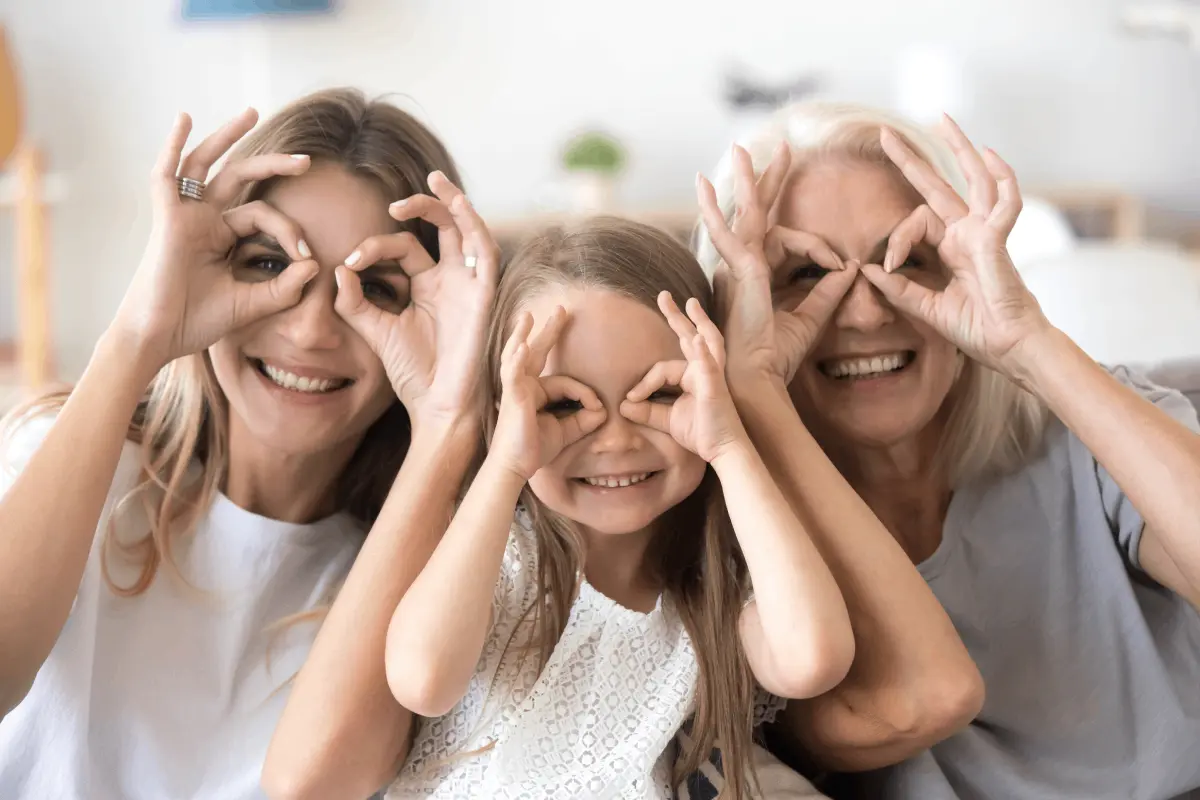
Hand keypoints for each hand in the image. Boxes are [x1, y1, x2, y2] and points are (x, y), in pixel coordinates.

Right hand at [111, 109, 318, 371]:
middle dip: (273, 165)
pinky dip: (173, 145)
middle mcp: (204, 220)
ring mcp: (184, 215)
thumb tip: (315, 265)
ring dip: (228, 136)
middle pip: (240, 178)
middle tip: (307, 160)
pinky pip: (166, 175)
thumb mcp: (253, 303)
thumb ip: (285, 287)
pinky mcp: (167, 219)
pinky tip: (184, 119)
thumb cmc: (198, 322)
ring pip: (207, 164)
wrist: (161, 338)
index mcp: (222, 236)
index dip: (290, 232)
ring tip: (253, 113)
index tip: (308, 257)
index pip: (263, 216)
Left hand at [333, 171, 499, 427]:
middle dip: (424, 204)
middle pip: (443, 227)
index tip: (350, 263)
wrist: (437, 405)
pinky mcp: (484, 295)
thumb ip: (355, 302)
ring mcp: (469, 285)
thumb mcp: (375, 331)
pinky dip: (474, 227)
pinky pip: (485, 253)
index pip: (404, 247)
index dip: (374, 247)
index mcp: (426, 286)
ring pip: (467, 231)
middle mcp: (450, 280)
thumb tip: (338, 270)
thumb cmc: (413, 373)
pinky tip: (459, 206)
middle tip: (396, 201)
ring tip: (434, 181)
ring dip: (453, 203)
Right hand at [489, 308, 606, 480]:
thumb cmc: (535, 448)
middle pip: (537, 353)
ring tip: (527, 317)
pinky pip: (514, 374)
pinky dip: (517, 359)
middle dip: (549, 331)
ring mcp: (516, 389)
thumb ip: (584, 419)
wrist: (516, 467)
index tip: (597, 409)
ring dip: (523, 335)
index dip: (584, 393)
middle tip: (561, 309)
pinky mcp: (513, 398)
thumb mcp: (566, 431)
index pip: (565, 381)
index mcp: (537, 392)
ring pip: (520, 357)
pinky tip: (523, 346)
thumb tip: (603, 410)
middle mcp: (524, 386)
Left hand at [620, 293, 746, 462]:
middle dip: (676, 316)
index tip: (630, 398)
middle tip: (664, 295)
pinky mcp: (715, 387)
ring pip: (705, 341)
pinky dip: (703, 352)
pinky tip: (697, 339)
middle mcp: (704, 370)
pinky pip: (708, 366)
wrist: (722, 451)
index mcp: (693, 376)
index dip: (644, 383)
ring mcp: (712, 376)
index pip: (662, 368)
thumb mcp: (666, 420)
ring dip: (697, 321)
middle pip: (689, 337)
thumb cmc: (700, 433)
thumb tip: (623, 404)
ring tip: (690, 303)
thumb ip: (646, 411)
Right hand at [697, 145, 857, 386]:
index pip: (784, 240)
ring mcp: (736, 266)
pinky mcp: (738, 269)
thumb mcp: (812, 318)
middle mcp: (741, 266)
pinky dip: (719, 212)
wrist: (757, 377)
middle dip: (767, 180)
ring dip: (744, 181)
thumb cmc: (776, 356)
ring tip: (740, 150)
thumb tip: (851, 269)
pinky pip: (733, 233)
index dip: (818, 247)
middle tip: (781, 149)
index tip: (841, 263)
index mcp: (756, 276)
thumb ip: (829, 292)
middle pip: (756, 213)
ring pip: (744, 214)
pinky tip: (706, 189)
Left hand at [862, 115, 1052, 376]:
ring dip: (959, 148)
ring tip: (942, 120)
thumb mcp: (926, 308)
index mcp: (951, 248)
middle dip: (911, 160)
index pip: (915, 223)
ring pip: (975, 179)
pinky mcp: (998, 239)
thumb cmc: (975, 328)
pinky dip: (1002, 176)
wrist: (1007, 346)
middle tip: (885, 134)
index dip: (895, 240)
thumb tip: (866, 268)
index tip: (886, 267)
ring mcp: (985, 232)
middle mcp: (968, 233)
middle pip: (939, 186)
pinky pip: (1005, 200)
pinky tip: (990, 153)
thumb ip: (898, 289)